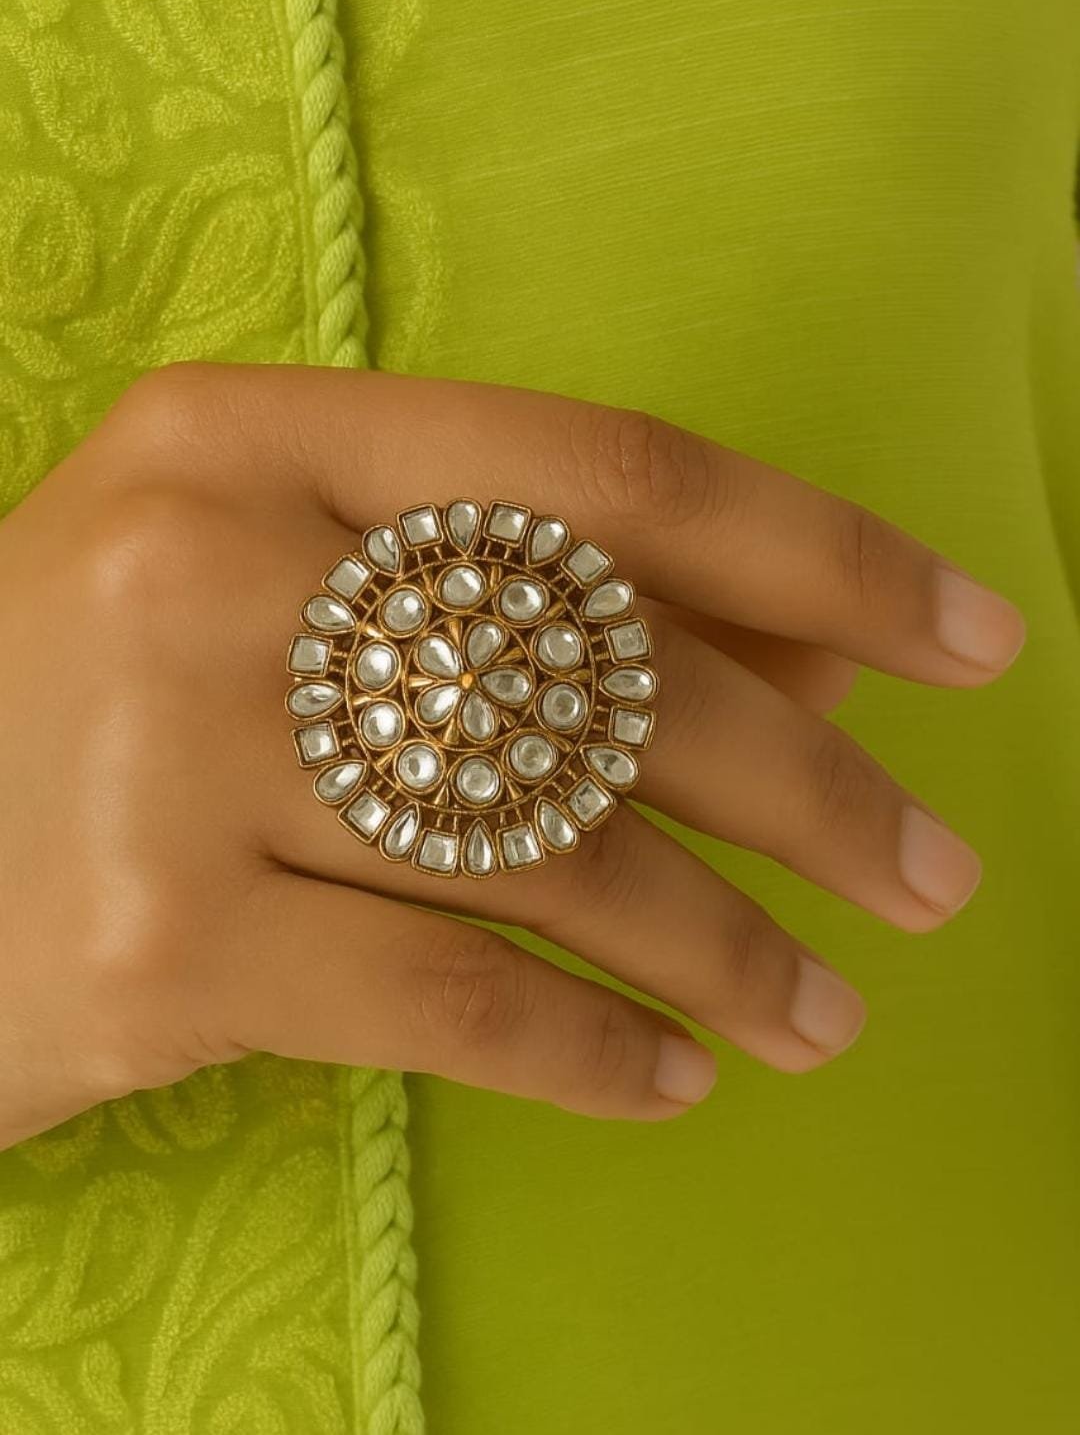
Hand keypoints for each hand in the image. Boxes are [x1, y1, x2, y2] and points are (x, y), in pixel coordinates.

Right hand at [0, 362, 1024, 1147]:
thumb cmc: (107, 704)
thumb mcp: (293, 597)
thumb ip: (536, 609)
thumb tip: (821, 664)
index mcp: (254, 437)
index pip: (605, 473)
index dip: (820, 552)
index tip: (971, 637)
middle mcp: (212, 565)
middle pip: (601, 666)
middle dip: (809, 786)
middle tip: (928, 878)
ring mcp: (170, 754)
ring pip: (544, 850)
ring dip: (723, 946)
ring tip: (819, 1012)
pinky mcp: (151, 949)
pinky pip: (450, 1001)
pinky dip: (591, 1050)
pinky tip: (669, 1077)